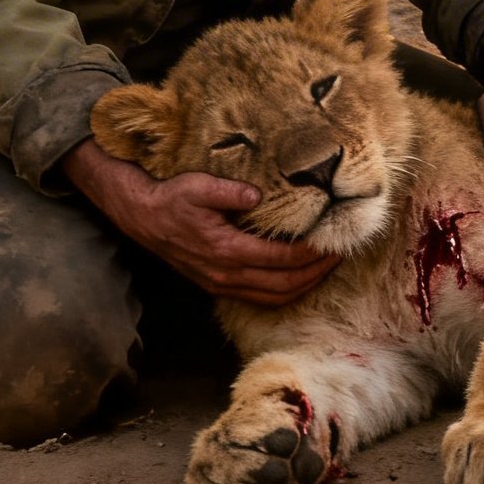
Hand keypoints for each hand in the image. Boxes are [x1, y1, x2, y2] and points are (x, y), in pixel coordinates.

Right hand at [61, 138, 337, 305]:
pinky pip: (259, 297)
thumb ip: (229, 192)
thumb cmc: (172, 198)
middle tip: (341, 256)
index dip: (311, 254)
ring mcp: (221, 284)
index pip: (281, 259)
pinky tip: (297, 277)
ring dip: (303, 286)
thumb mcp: (198, 186)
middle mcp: (226, 275)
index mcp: (226, 251)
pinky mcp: (217, 285)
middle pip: (284, 285)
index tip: (333, 241)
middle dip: (316, 273)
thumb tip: (258, 196)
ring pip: (272, 298)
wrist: (141, 216)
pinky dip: (284, 292)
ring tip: (326, 267)